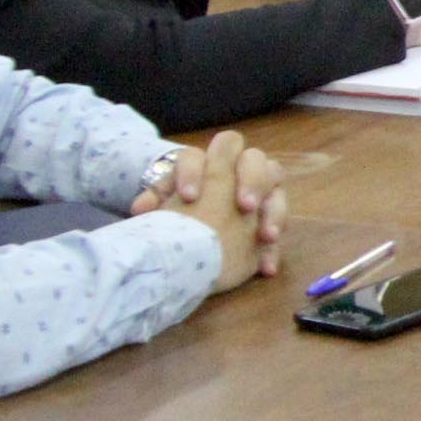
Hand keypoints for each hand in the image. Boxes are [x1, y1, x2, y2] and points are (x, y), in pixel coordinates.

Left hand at [130, 130, 288, 292]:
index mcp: (213, 163)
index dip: (199, 171)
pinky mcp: (269, 221)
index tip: (189, 198)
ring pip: (277, 188)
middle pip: (255, 159)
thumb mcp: (165, 208)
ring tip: (266, 236)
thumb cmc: (179, 217)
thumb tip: (142, 208)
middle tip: (245, 207)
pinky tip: (265, 268)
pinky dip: (271, 249)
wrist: (190, 243)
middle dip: (252, 180)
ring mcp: (261, 194)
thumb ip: (156, 201)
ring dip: (274, 210)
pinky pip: (279, 229)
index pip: (205, 152)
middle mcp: (241, 172)